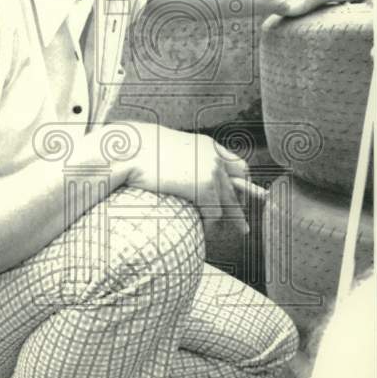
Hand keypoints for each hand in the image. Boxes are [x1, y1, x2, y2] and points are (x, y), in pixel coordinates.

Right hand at [127, 126, 249, 236]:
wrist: (132, 149)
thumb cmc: (141, 151)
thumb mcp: (167, 150)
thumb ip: (182, 161)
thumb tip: (177, 175)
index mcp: (207, 146)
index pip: (236, 165)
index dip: (242, 184)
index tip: (242, 198)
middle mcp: (214, 157)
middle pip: (239, 186)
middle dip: (241, 206)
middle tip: (244, 226)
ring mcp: (211, 171)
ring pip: (229, 203)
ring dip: (229, 219)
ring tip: (232, 232)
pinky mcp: (204, 187)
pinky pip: (215, 213)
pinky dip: (211, 225)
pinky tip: (205, 231)